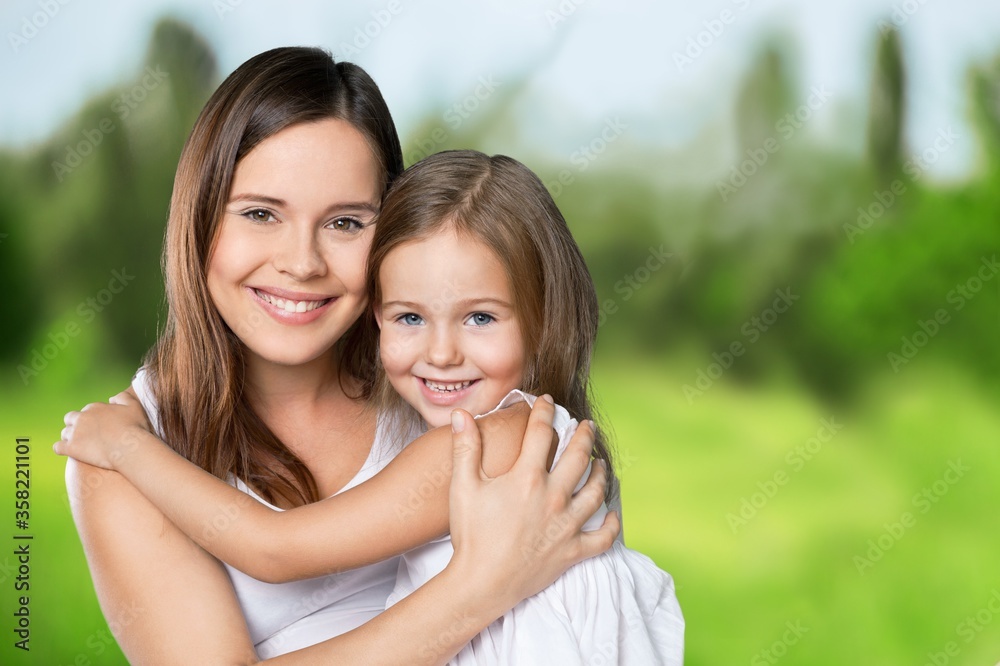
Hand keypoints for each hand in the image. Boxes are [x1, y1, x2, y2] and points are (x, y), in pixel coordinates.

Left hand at [53, 389, 151, 469]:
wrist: (129, 447)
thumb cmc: (135, 428)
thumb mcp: (134, 406)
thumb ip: (122, 397)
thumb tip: (111, 398)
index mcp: (95, 408)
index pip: (87, 410)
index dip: (92, 418)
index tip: (100, 426)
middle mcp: (82, 418)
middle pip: (70, 418)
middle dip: (75, 424)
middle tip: (85, 434)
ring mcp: (75, 433)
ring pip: (64, 433)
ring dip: (69, 437)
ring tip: (79, 445)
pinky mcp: (71, 448)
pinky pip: (58, 447)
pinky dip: (61, 449)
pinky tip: (69, 452)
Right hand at [447, 395, 619, 612]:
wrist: (480, 583)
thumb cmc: (470, 535)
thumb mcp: (464, 487)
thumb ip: (465, 447)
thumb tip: (462, 415)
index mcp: (527, 478)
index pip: (541, 433)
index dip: (544, 412)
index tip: (546, 401)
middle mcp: (554, 497)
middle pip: (578, 457)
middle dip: (584, 436)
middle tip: (587, 426)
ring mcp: (567, 525)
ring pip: (596, 491)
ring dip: (601, 473)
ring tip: (600, 463)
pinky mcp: (573, 551)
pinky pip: (603, 537)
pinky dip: (611, 524)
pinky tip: (611, 514)